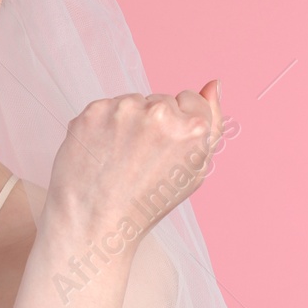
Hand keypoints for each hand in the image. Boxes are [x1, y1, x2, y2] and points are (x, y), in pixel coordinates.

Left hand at [44, 79, 224, 246]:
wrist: (94, 223)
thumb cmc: (147, 203)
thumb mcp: (194, 171)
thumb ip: (212, 124)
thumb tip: (213, 84)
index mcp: (193, 128)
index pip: (191, 99)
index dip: (178, 125)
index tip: (165, 148)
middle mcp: (160, 113)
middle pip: (161, 100)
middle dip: (153, 122)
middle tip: (140, 160)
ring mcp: (123, 110)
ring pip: (132, 102)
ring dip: (127, 122)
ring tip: (120, 159)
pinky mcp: (93, 111)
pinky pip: (105, 108)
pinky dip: (102, 126)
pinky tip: (101, 153)